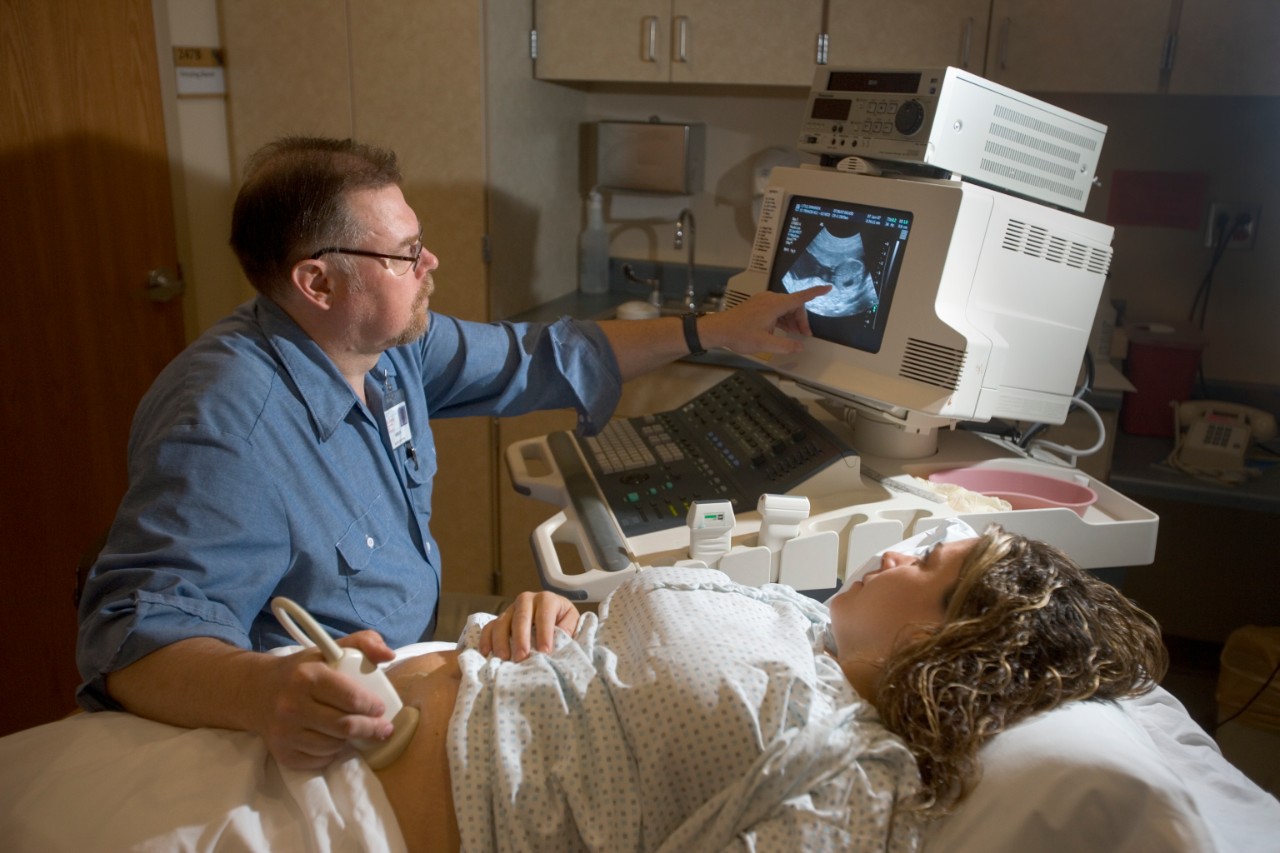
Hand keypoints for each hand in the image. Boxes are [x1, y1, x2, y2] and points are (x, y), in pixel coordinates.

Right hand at [254, 629, 396, 768]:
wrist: (255, 692)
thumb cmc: (301, 670)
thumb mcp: (329, 649)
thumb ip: (363, 643)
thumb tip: (388, 655)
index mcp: (307, 677)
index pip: (351, 698)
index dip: (372, 705)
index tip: (380, 707)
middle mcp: (293, 706)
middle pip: (346, 726)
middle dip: (372, 729)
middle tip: (383, 728)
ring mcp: (285, 732)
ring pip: (334, 745)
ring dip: (350, 740)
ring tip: (353, 729)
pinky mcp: (282, 753)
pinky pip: (320, 760)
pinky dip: (332, 752)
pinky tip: (332, 739)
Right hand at [479, 591, 579, 661]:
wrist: (552, 615)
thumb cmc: (562, 619)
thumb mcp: (570, 620)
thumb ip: (567, 628)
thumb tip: (559, 638)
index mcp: (547, 599)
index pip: (544, 614)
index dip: (544, 633)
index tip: (544, 652)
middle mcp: (526, 600)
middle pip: (521, 617)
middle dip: (520, 638)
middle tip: (522, 657)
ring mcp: (511, 609)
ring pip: (502, 622)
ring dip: (501, 640)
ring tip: (504, 658)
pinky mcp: (500, 619)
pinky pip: (489, 627)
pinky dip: (486, 639)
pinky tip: (486, 652)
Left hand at [702, 285, 830, 354]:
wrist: (719, 329)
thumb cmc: (739, 334)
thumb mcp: (764, 344)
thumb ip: (785, 345)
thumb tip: (800, 346)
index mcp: (774, 305)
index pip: (800, 297)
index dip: (815, 293)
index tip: (828, 288)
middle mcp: (770, 299)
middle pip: (793, 305)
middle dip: (801, 320)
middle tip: (804, 335)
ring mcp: (763, 301)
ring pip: (785, 308)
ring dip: (791, 320)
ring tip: (794, 335)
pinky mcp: (758, 305)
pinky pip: (776, 309)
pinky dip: (782, 319)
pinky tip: (782, 330)